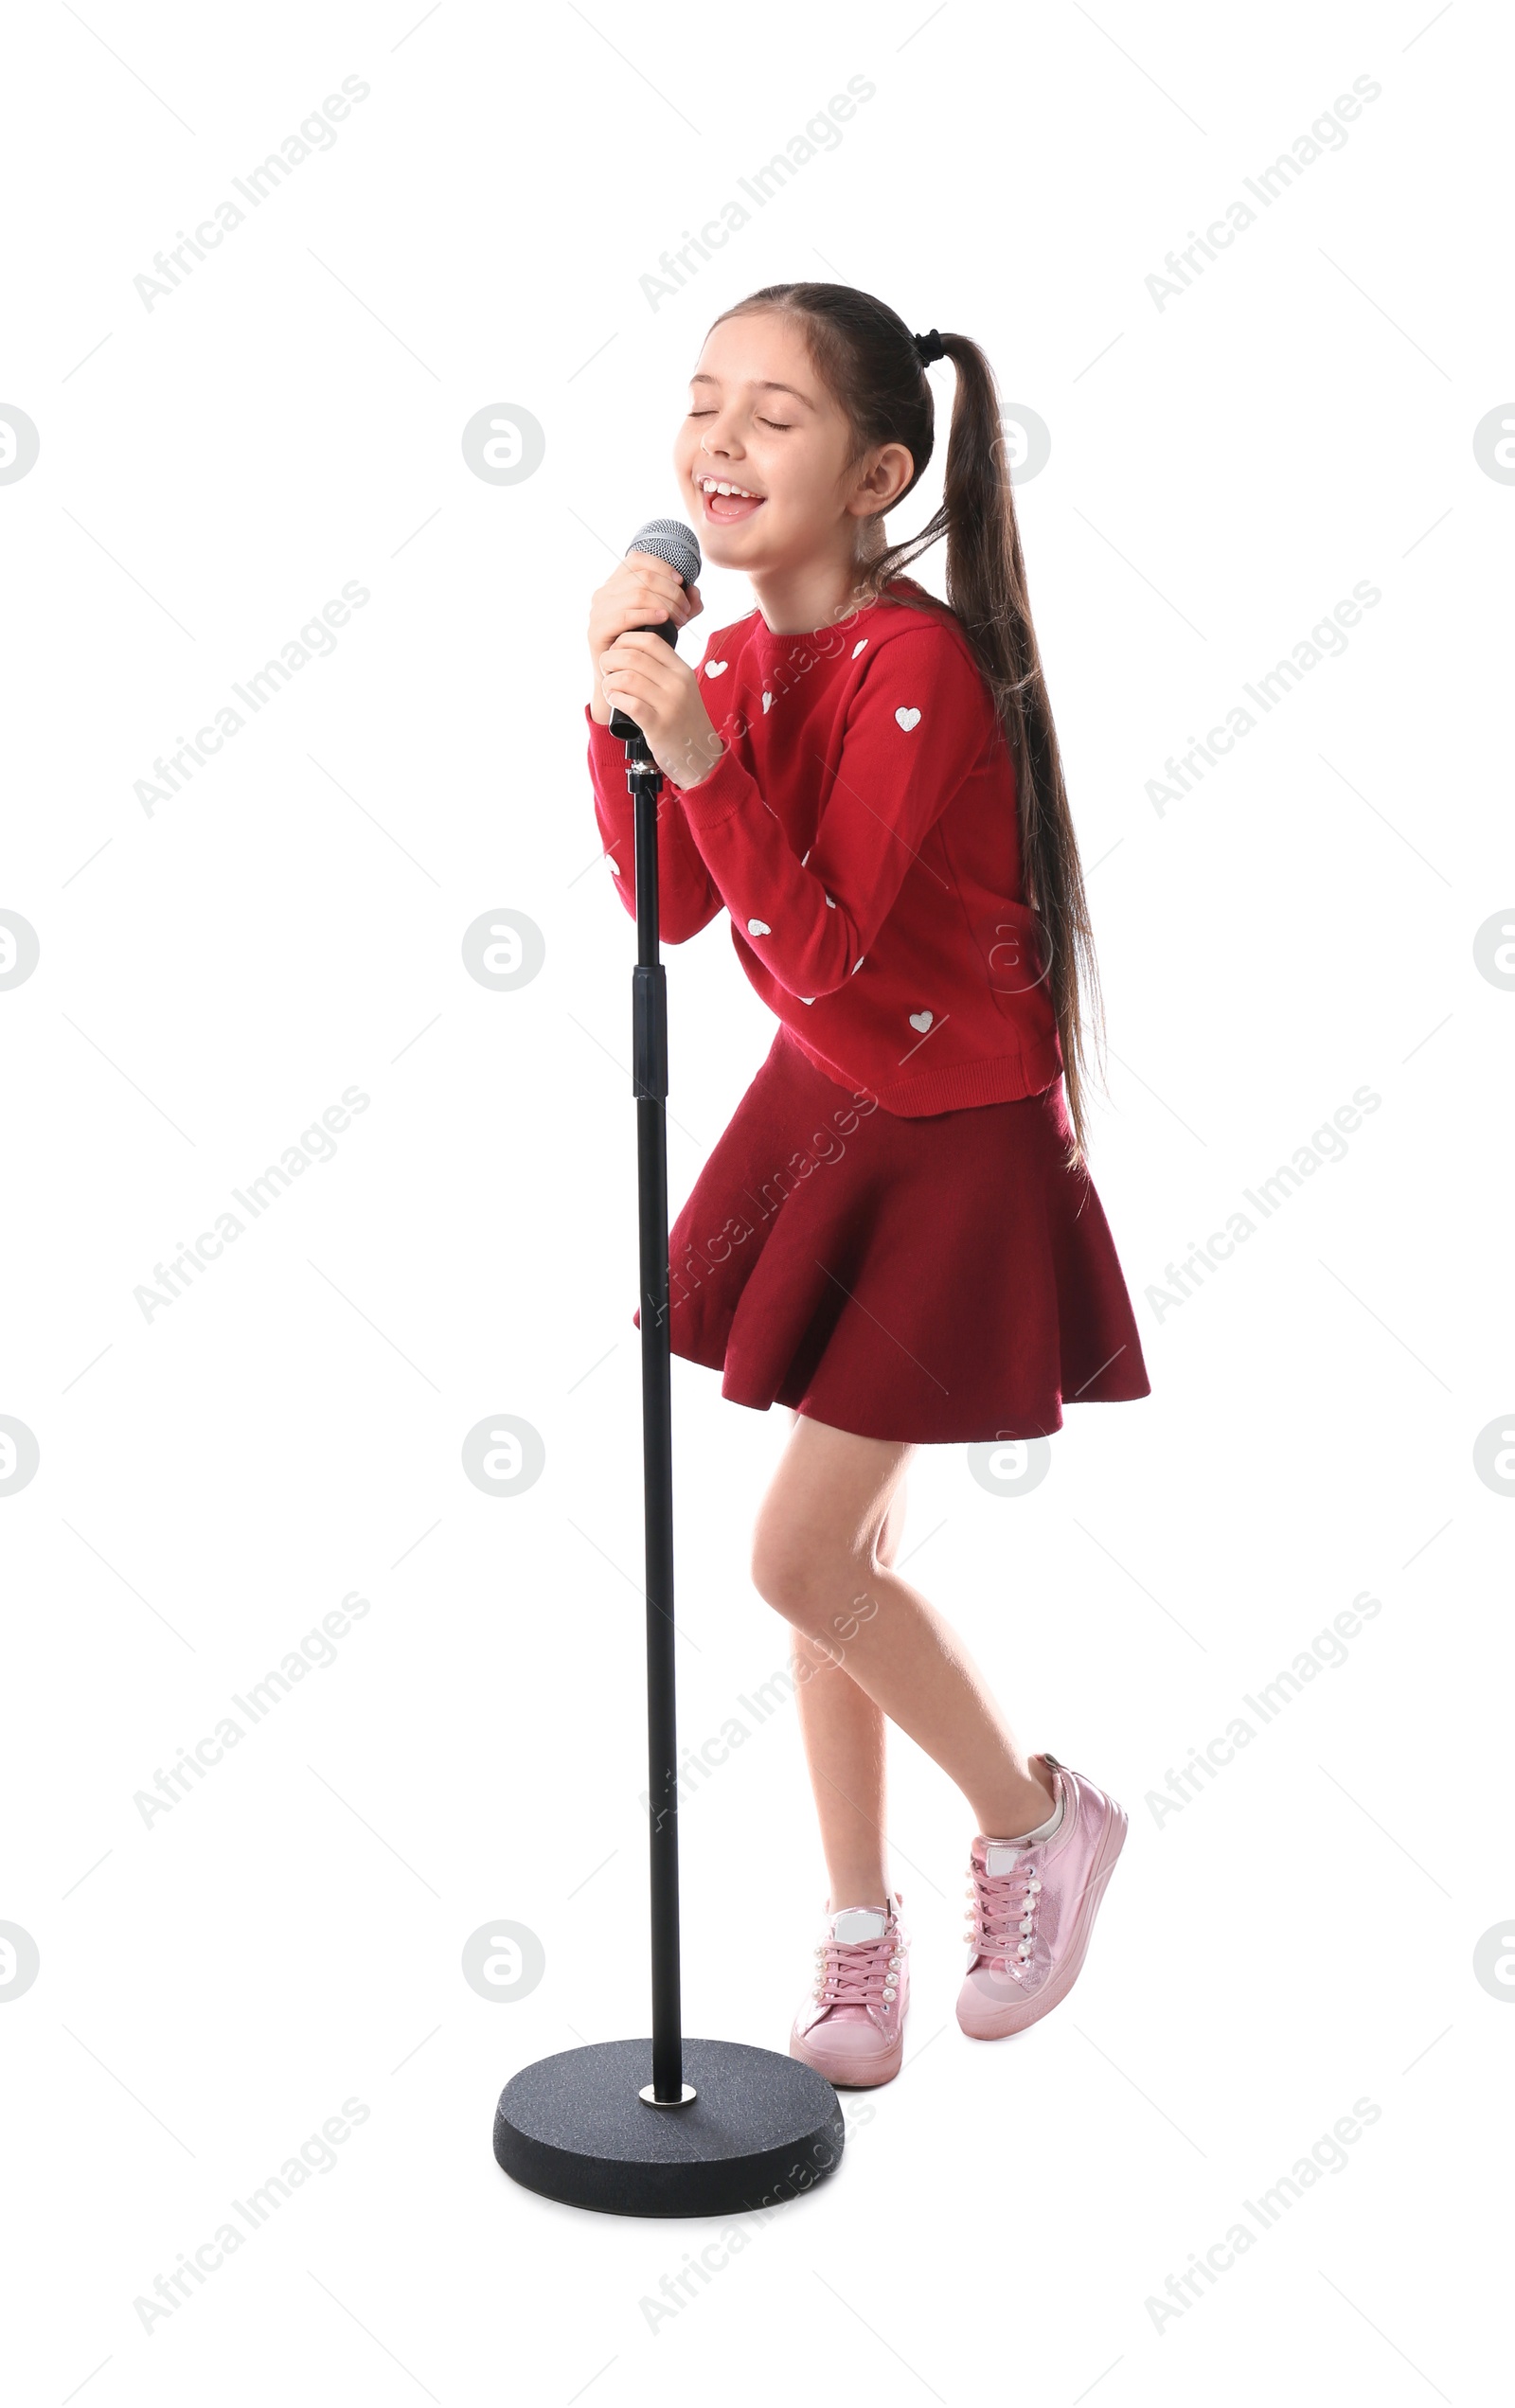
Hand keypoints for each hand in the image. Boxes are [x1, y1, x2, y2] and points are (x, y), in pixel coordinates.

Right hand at [587, 550, 702, 726]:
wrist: (625, 680)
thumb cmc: (646, 647)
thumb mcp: (670, 621)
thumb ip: (685, 604)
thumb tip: (695, 591)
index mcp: (616, 584)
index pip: (637, 559)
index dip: (662, 566)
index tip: (681, 582)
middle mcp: (603, 593)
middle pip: (643, 576)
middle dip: (671, 591)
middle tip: (686, 610)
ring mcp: (597, 611)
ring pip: (637, 593)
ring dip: (665, 603)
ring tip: (680, 619)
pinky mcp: (596, 630)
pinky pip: (625, 615)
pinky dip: (648, 613)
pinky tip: (664, 619)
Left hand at [596, 630, 725, 787]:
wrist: (700, 754)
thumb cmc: (683, 719)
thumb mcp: (682, 687)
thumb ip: (663, 669)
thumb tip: (629, 648)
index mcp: (682, 670)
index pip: (650, 640)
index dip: (625, 640)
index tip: (616, 651)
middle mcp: (678, 684)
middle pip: (633, 657)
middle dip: (610, 660)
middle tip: (605, 670)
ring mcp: (669, 706)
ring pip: (627, 679)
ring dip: (609, 681)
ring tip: (609, 688)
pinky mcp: (659, 727)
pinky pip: (629, 704)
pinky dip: (615, 698)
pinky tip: (614, 700)